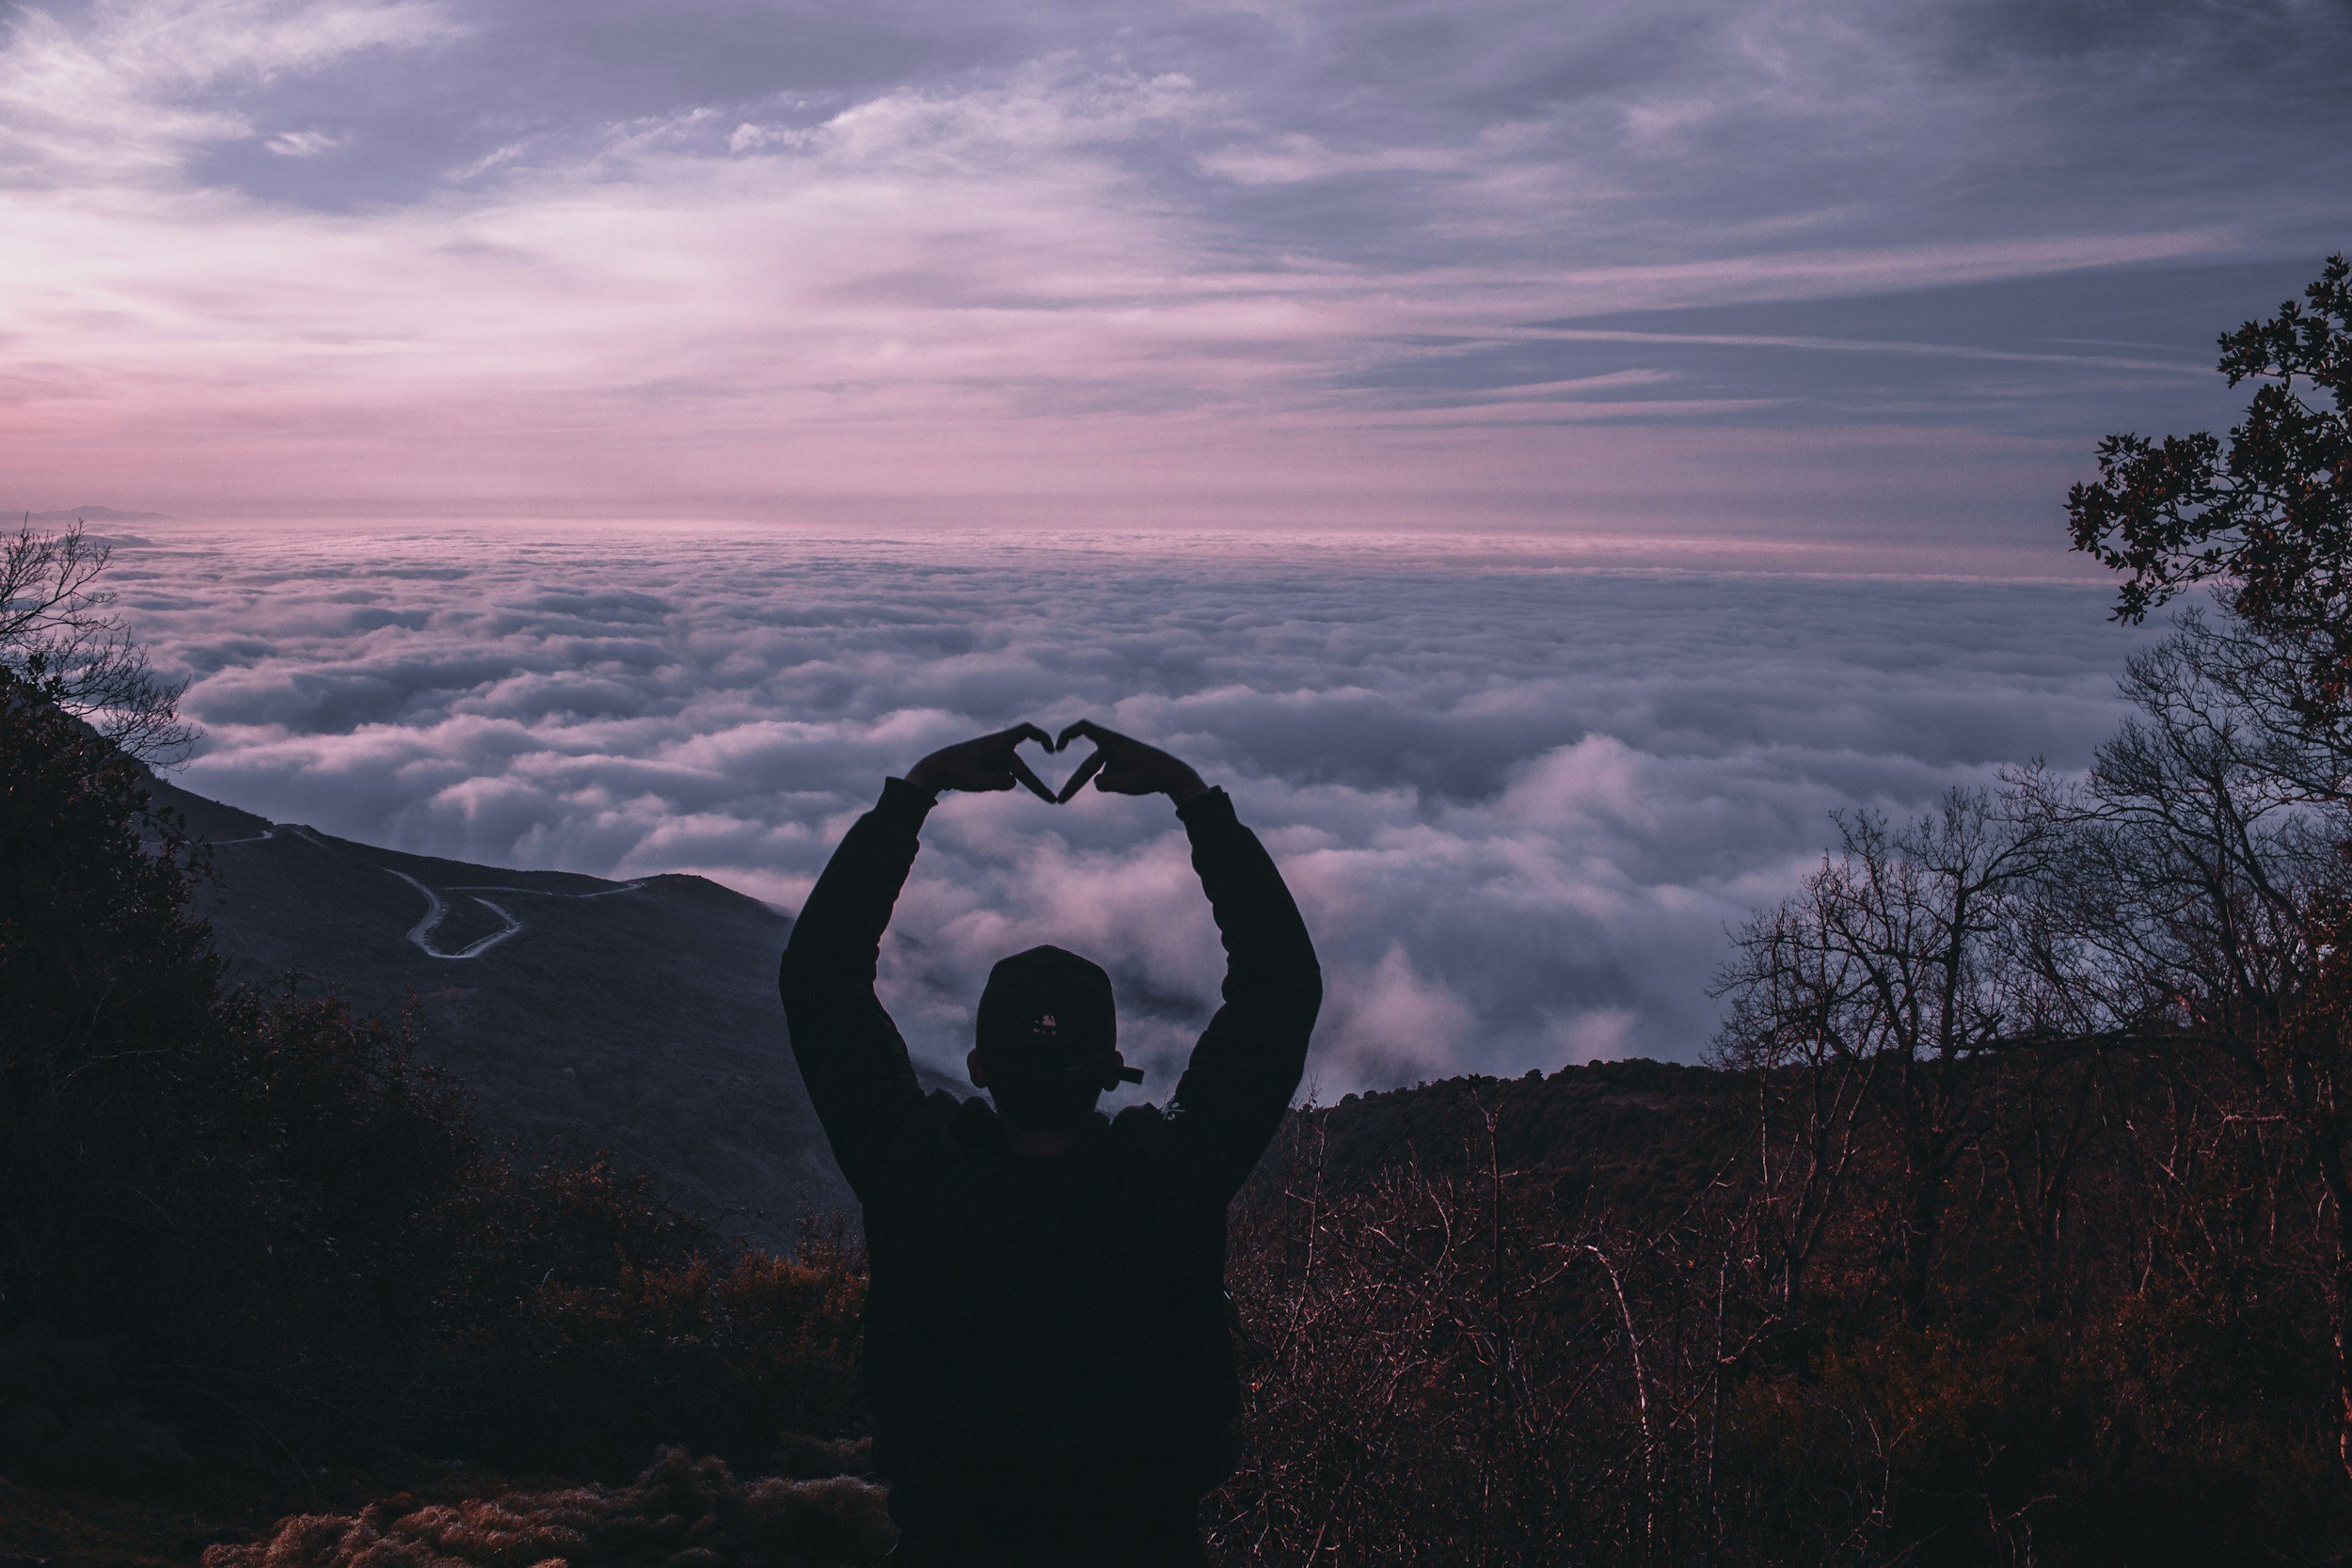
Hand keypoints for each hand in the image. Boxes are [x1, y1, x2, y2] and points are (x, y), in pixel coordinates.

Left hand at [905, 724, 1057, 800]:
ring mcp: (995, 757)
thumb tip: (1013, 783)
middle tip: (1053, 801)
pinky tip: (976, 780)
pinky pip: (1001, 778)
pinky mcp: (990, 765)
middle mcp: (999, 748)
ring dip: (999, 785)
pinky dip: (994, 784)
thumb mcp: (978, 782)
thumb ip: (1000, 783)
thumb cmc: (955, 772)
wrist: (935, 769)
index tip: (1053, 750)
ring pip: (1009, 776)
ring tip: (978, 780)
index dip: (1043, 737)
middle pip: (1022, 769)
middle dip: (1036, 786)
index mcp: (998, 743)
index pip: (1026, 732)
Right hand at [1053, 719, 1208, 805]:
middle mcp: (1114, 746)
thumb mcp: (1125, 785)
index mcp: (1113, 742)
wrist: (1175, 775)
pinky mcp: (1124, 763)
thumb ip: (1104, 784)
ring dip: (1113, 784)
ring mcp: (1119, 755)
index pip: (1084, 728)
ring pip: (1103, 774)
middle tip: (1061, 800)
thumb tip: (1097, 782)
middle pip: (1089, 765)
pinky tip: (1135, 782)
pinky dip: (1117, 783)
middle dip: (1075, 783)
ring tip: (1135, 782)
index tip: (1058, 748)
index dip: (1067, 734)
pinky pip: (1111, 775)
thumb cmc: (1152, 777)